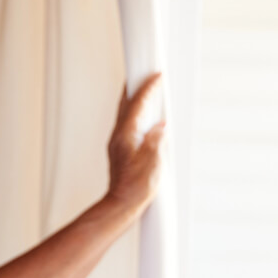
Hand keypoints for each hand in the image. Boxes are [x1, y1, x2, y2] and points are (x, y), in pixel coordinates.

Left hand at [105, 73, 165, 216]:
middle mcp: (118, 136)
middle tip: (144, 72)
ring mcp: (117, 143)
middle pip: (125, 103)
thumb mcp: (152, 163)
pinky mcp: (119, 150)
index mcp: (126, 135)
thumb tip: (160, 125)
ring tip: (143, 89)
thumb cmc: (136, 188)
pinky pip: (126, 123)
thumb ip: (156, 141)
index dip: (148, 88)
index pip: (137, 104)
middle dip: (135, 86)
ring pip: (124, 113)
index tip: (157, 74)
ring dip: (133, 99)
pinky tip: (142, 117)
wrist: (121, 205)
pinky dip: (134, 113)